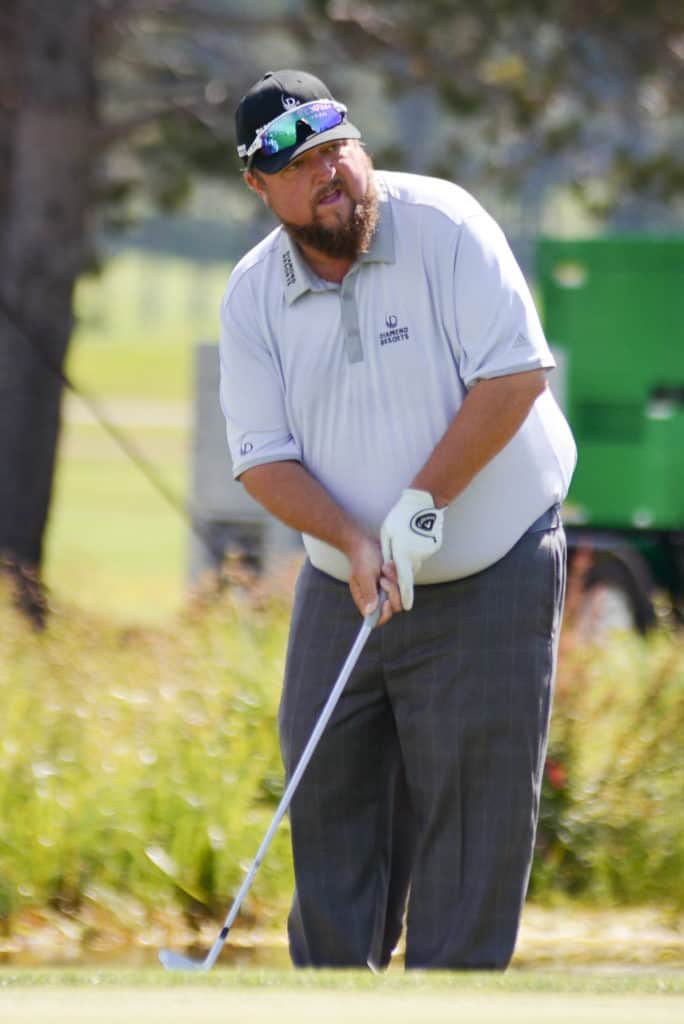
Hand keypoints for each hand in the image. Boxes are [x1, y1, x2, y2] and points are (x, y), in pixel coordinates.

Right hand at [347, 532, 401, 625]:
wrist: (366, 543)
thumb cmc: (362, 558)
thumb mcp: (364, 575)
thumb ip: (368, 593)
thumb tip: (370, 611)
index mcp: (366, 600)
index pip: (376, 619)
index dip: (384, 615)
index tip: (386, 601)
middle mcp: (377, 598)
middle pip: (394, 607)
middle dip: (392, 592)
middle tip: (384, 578)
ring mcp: (388, 591)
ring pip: (401, 595)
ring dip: (395, 581)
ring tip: (386, 568)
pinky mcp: (395, 582)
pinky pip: (404, 584)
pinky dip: (399, 574)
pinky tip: (391, 565)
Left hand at [380, 489, 443, 609]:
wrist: (424, 502)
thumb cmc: (401, 517)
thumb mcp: (387, 534)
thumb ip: (387, 554)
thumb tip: (387, 570)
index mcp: (403, 554)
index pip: (403, 581)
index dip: (404, 596)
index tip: (405, 607)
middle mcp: (417, 557)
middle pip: (407, 574)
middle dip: (398, 574)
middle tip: (388, 563)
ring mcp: (427, 553)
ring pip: (414, 565)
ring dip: (406, 561)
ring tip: (402, 542)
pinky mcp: (432, 548)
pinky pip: (420, 556)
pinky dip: (414, 552)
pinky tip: (412, 539)